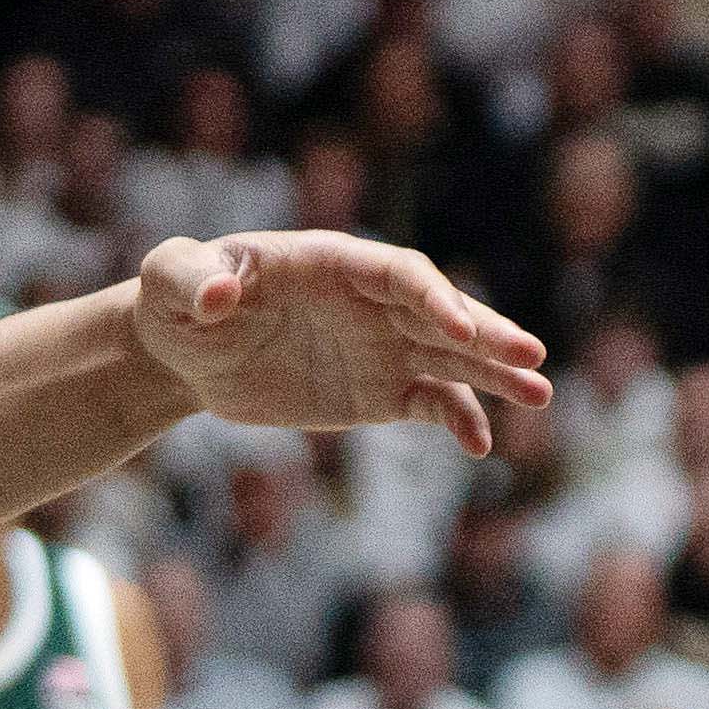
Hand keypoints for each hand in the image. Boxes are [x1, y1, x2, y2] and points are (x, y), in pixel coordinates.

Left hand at [130, 232, 553, 454]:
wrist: (182, 350)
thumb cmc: (177, 300)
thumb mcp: (169, 279)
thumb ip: (190, 276)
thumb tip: (219, 292)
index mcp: (332, 262)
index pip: (398, 274)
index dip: (432, 298)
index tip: (458, 331)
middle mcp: (369, 301)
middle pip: (441, 312)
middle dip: (485, 333)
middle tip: (532, 358)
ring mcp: (380, 345)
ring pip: (450, 357)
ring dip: (495, 374)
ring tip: (539, 394)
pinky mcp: (376, 391)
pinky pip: (430, 403)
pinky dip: (457, 420)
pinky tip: (479, 446)